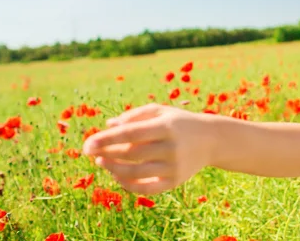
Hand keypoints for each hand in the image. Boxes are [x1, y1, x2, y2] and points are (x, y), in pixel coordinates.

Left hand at [82, 104, 213, 194]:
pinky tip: (117, 176)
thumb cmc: (179, 123)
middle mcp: (171, 147)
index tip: (88, 143)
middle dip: (107, 154)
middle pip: (131, 154)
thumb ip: (134, 116)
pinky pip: (146, 188)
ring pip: (136, 172)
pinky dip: (128, 184)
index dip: (107, 139)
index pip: (131, 134)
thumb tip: (108, 126)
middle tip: (90, 152)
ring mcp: (174, 166)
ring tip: (101, 161)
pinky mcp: (175, 181)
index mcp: (166, 126)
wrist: (211, 139)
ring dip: (113, 169)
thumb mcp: (160, 111)